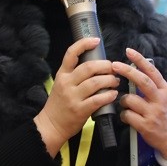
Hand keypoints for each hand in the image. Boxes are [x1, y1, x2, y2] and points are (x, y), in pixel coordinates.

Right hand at [33, 37, 119, 156]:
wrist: (51, 125)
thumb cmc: (60, 104)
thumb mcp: (62, 85)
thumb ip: (76, 75)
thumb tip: (98, 65)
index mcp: (62, 74)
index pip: (71, 53)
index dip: (84, 44)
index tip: (96, 41)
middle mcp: (67, 83)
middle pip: (89, 67)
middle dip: (105, 66)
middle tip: (113, 69)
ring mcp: (72, 97)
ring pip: (95, 82)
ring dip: (110, 80)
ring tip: (115, 82)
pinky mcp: (80, 110)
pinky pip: (98, 99)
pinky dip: (108, 95)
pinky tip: (113, 94)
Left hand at [114, 48, 166, 161]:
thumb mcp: (166, 97)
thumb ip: (154, 86)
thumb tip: (137, 70)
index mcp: (165, 90)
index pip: (152, 71)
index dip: (140, 60)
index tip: (129, 51)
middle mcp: (160, 100)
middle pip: (142, 81)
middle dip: (127, 71)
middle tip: (114, 65)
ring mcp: (153, 113)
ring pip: (129, 99)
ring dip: (122, 100)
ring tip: (125, 104)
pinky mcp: (145, 126)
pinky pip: (127, 115)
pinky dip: (123, 115)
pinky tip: (127, 117)